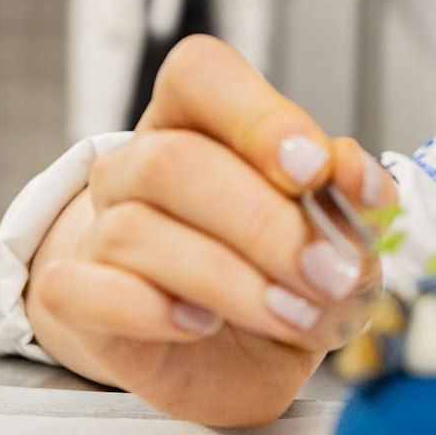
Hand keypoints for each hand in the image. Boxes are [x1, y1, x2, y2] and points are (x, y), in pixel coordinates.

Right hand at [26, 36, 391, 425]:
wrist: (221, 358)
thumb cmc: (274, 277)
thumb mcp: (330, 240)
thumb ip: (346, 203)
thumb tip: (357, 174)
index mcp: (199, 124)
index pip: (201, 76)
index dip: (258, 116)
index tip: (316, 169)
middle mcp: (138, 167)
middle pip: (174, 161)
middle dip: (264, 223)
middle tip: (329, 273)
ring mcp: (100, 230)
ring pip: (138, 230)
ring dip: (230, 280)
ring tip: (293, 316)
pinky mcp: (78, 300)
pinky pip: (85, 290)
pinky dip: (149, 310)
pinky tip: (201, 325)